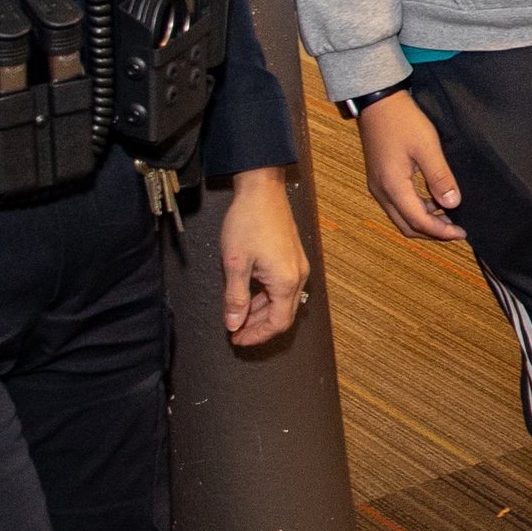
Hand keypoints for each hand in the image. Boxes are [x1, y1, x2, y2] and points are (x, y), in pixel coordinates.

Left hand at [216, 165, 309, 344]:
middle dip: (258, 326)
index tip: (237, 339)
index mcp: (285, 281)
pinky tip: (249, 293)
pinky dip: (266, 296)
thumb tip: (234, 323)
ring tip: (238, 313)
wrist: (262, 191)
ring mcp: (297, 266)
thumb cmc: (249, 221)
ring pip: (282, 301)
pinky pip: (282, 286)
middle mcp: (297, 276)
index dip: (257, 335)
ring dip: (261, 311)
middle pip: (282, 315)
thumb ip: (235, 298)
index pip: (277, 323)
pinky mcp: (292, 257)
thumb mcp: (235, 263)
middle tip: (236, 330)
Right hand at [359, 92, 467, 242]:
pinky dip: (416, 209)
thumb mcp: (427, 147)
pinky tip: (433, 201)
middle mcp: (381, 191)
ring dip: (424, 221)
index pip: (418, 221)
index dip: (441, 232)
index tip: (461, 233)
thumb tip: (453, 203)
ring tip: (448, 217)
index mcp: (392, 186)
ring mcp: (377, 186)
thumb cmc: (402, 120)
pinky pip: (397, 204)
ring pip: (401, 217)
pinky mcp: (379, 179)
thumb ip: (440, 177)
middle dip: (432, 232)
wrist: (378, 102)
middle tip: (456, 231)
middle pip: (407, 226)